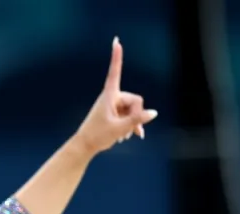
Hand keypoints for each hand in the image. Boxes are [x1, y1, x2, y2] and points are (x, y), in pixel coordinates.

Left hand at [73, 37, 157, 156]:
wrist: (85, 146)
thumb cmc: (97, 135)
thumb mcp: (119, 128)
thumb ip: (137, 120)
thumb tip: (153, 113)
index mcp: (109, 95)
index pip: (115, 72)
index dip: (117, 57)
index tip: (116, 41)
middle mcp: (113, 97)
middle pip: (135, 100)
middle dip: (135, 115)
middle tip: (126, 131)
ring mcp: (115, 105)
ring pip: (134, 109)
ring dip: (133, 123)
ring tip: (123, 136)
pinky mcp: (116, 113)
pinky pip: (130, 115)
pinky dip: (132, 125)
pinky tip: (133, 136)